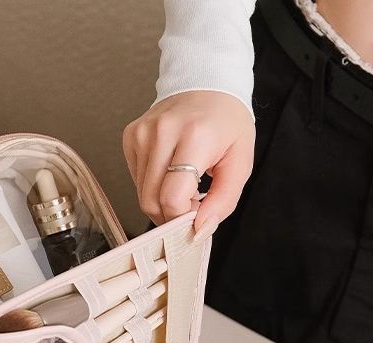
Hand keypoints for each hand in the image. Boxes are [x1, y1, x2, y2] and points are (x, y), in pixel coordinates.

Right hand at [122, 91, 255, 238]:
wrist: (207, 82)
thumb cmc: (226, 122)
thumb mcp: (240, 163)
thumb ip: (223, 201)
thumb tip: (200, 230)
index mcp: (194, 137)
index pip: (172, 198)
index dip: (183, 217)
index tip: (197, 215)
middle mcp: (163, 132)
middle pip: (151, 201)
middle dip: (171, 215)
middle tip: (191, 205)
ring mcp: (142, 133)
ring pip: (142, 194)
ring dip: (163, 201)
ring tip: (183, 185)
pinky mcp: (131, 136)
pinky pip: (136, 179)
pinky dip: (153, 186)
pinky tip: (169, 172)